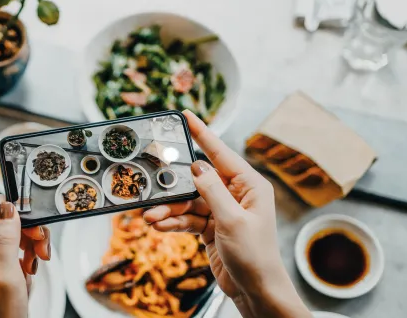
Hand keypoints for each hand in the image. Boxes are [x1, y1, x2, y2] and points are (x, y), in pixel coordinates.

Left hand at [0, 195, 51, 317]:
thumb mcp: (8, 274)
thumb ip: (6, 238)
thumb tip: (7, 206)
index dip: (21, 214)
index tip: (35, 232)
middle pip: (9, 222)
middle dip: (29, 235)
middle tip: (40, 255)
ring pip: (13, 239)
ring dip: (29, 252)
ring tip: (32, 271)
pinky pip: (12, 255)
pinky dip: (23, 264)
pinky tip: (26, 277)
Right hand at [143, 110, 310, 317]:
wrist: (256, 291)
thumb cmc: (255, 256)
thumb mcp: (232, 221)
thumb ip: (212, 191)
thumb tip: (197, 165)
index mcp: (249, 186)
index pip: (221, 153)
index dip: (202, 133)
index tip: (186, 115)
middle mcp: (236, 194)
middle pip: (198, 180)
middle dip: (174, 187)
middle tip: (152, 185)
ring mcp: (222, 211)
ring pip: (189, 202)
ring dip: (169, 210)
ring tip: (150, 217)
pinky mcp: (212, 227)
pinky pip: (188, 218)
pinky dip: (174, 222)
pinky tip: (160, 226)